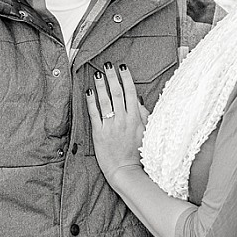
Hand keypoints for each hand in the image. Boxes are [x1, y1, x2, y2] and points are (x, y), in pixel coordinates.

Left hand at [86, 62, 149, 185]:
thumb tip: (139, 100)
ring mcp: (111, 125)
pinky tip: (89, 91)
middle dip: (112, 77)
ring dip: (101, 85)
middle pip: (117, 93)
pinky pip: (94, 113)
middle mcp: (123, 119)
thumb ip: (143, 115)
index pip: (131, 93)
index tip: (122, 67)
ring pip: (105, 100)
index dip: (126, 78)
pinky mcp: (99, 133)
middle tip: (108, 65)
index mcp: (136, 118)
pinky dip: (91, 101)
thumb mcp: (147, 132)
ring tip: (97, 73)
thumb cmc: (139, 154)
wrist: (126, 171)